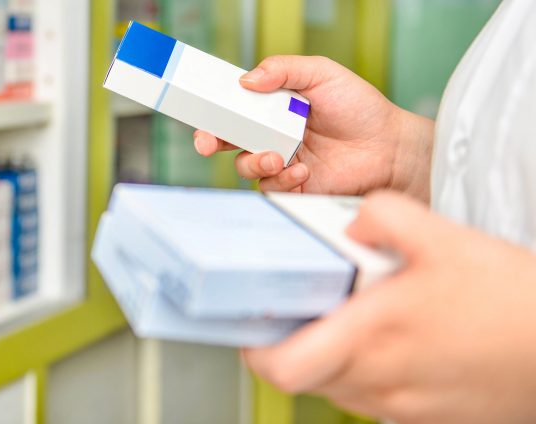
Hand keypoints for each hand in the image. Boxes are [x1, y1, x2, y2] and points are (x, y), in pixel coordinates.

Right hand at [193, 56, 433, 199]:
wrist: (390, 147)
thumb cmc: (360, 108)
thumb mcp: (322, 74)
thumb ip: (283, 69)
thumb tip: (246, 80)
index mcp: (273, 106)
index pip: (233, 107)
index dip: (213, 110)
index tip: (202, 112)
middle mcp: (271, 134)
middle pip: (226, 138)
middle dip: (209, 140)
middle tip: (208, 143)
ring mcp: (281, 161)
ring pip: (245, 166)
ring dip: (253, 162)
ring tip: (276, 157)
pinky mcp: (293, 187)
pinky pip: (270, 188)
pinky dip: (282, 179)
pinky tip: (305, 170)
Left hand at [243, 191, 535, 422]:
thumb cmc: (513, 300)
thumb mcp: (446, 237)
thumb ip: (383, 217)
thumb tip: (347, 224)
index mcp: (372, 337)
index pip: (281, 365)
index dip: (257, 348)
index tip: (258, 322)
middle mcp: (379, 381)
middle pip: (304, 374)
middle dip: (296, 341)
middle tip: (310, 309)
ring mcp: (400, 406)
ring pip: (336, 387)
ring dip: (332, 356)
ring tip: (360, 318)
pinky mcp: (423, 418)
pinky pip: (372, 399)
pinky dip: (368, 372)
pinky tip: (396, 341)